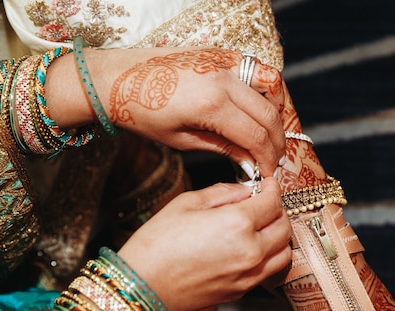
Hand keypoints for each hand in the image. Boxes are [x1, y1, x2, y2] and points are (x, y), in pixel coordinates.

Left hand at [100, 47, 285, 176]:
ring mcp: (224, 61)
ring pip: (272, 86)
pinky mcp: (220, 52)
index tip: (267, 174)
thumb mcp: (181, 140)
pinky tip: (259, 107)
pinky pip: (257, 68)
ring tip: (269, 134)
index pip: (256, 136)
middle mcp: (223, 78)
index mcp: (211, 104)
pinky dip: (266, 89)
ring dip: (277, 113)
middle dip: (276, 142)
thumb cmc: (142, 113)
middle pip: (269, 114)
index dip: (267, 159)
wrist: (117, 79)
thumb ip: (222, 147)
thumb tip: (249, 161)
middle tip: (272, 160)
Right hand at [117, 177, 291, 310]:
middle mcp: (251, 250)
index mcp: (238, 223)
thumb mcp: (186, 203)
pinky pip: (270, 270)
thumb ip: (223, 192)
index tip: (267, 184)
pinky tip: (253, 247)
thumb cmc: (157, 244)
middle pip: (284, 226)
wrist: (143, 287)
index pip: (273, 201)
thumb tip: (245, 190)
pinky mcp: (242, 290)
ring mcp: (249, 274)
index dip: (272, 188)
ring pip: (284, 251)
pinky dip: (270, 256)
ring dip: (278, 235)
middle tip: (263, 202)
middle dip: (277, 210)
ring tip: (262, 226)